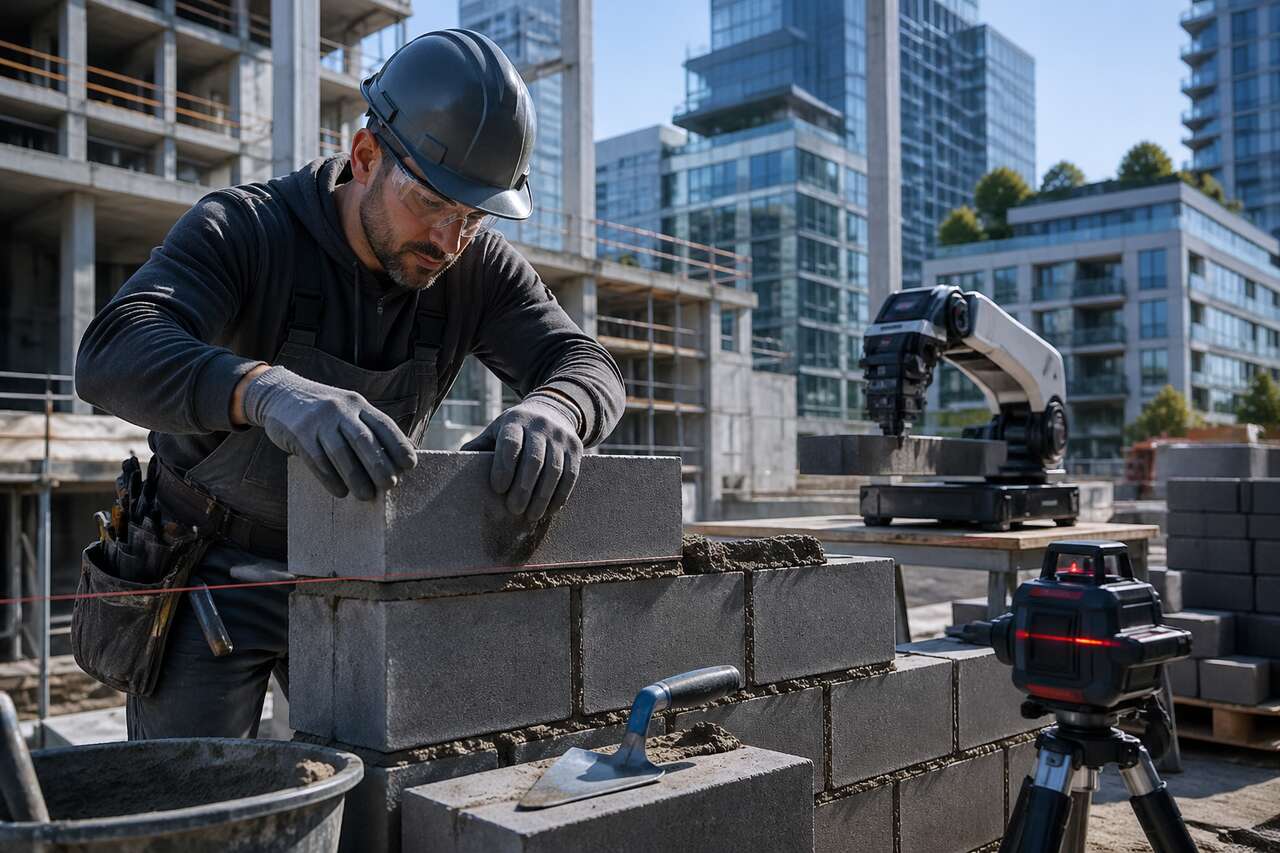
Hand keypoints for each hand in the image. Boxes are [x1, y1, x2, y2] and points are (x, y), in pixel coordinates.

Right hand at [242, 366, 416, 499]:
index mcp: (358, 404)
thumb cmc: (323, 413)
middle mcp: (341, 409)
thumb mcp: (348, 411)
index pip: (384, 425)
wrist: (280, 394)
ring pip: (341, 452)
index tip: (410, 466)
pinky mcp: (299, 433)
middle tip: (389, 486)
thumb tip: (402, 455)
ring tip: (366, 496)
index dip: (399, 446)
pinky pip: (317, 460)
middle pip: (364, 440)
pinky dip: (330, 479)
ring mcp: (318, 420)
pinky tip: (340, 492)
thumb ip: (369, 429)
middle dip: (379, 465)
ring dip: (356, 477)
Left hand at [461, 393, 582, 520]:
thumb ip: (479, 448)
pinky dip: (561, 495)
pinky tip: (551, 510)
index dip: (504, 467)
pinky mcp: (576, 447)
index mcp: (515, 421)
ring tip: (532, 516)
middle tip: (514, 510)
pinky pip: (571, 474)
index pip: (510, 444)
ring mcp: (560, 436)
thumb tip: (452, 469)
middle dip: (524, 488)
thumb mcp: (496, 431)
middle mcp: (540, 426)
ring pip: (554, 469)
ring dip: (543, 496)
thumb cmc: (515, 430)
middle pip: (534, 460)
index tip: (498, 489)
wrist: (553, 411)